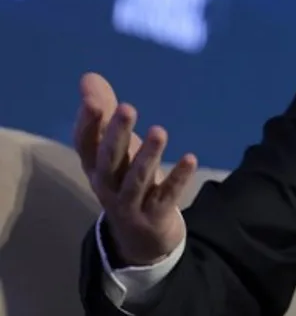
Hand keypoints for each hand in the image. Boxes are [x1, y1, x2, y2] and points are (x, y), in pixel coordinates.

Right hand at [73, 72, 195, 264]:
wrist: (140, 238)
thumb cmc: (126, 182)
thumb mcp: (115, 150)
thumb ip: (104, 114)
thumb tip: (89, 78)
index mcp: (95, 168)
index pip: (84, 145)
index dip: (88, 124)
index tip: (93, 101)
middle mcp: (108, 186)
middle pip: (109, 161)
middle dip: (117, 135)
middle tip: (128, 108)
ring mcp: (131, 203)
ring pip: (136, 180)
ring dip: (148, 156)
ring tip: (160, 131)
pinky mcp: (155, 214)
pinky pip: (166, 195)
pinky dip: (177, 178)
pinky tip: (190, 159)